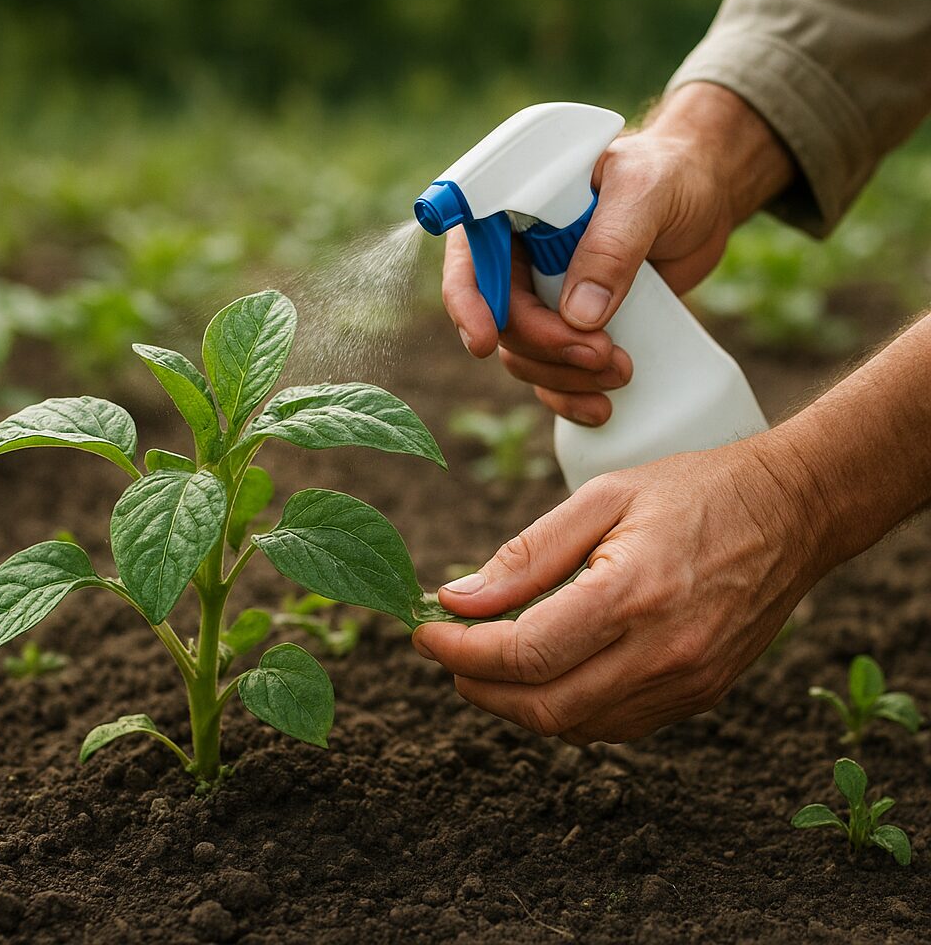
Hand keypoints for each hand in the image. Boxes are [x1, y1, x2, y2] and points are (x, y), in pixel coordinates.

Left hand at [412, 436, 819, 743]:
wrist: (791, 512)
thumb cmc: (693, 491)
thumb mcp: (603, 498)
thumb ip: (527, 554)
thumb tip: (458, 598)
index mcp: (633, 594)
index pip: (523, 653)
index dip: (459, 650)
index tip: (424, 630)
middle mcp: (663, 653)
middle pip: (541, 706)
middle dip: (477, 685)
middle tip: (447, 649)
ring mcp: (687, 683)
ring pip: (574, 725)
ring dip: (515, 701)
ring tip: (488, 658)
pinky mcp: (700, 695)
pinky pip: (613, 725)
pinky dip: (564, 707)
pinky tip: (546, 671)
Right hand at [442, 83, 794, 424]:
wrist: (706, 199)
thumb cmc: (671, 175)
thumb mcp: (645, 193)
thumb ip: (612, 245)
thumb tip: (579, 315)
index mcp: (516, 209)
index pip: (470, 259)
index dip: (467, 302)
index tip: (485, 341)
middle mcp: (521, 257)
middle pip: (502, 319)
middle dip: (545, 346)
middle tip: (601, 353)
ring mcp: (545, 295)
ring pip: (523, 354)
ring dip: (562, 376)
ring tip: (620, 370)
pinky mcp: (573, 327)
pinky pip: (551, 374)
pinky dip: (569, 397)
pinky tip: (601, 408)